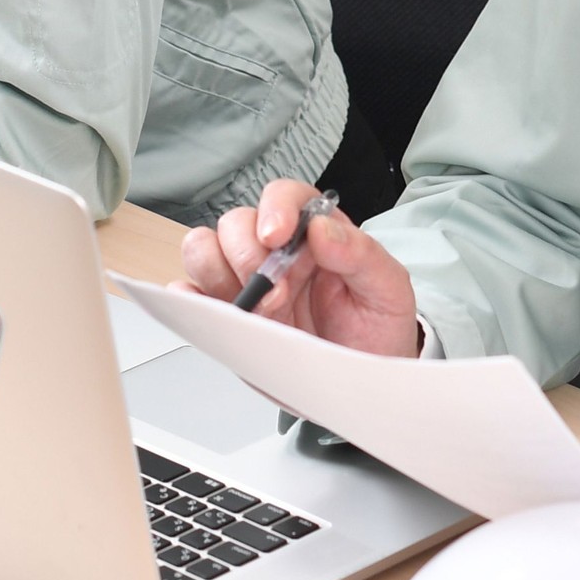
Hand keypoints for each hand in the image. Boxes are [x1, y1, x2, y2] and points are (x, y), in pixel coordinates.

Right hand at [178, 178, 421, 356]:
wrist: (362, 383)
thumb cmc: (375, 331)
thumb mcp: (388, 290)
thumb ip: (361, 254)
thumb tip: (322, 230)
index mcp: (313, 234)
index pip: (283, 196)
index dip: (274, 210)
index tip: (275, 236)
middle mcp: (273, 253)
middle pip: (234, 224)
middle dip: (248, 257)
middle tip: (278, 292)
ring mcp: (245, 284)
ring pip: (203, 250)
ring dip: (220, 275)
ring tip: (257, 309)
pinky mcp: (226, 315)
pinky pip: (190, 293)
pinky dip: (190, 297)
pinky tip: (217, 311)